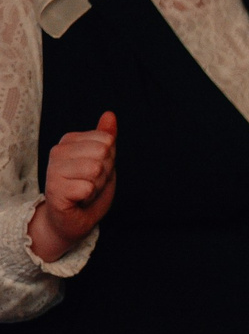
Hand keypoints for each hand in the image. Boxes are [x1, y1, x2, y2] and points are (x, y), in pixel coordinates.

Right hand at [27, 111, 116, 261]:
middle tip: (91, 183)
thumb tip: (110, 114)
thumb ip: (105, 137)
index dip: (110, 160)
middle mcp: (57, 151)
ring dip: (97, 185)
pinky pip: (88, 188)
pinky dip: (89, 197)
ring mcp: (53, 170)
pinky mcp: (55, 190)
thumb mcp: (103, 160)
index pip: (107, 141)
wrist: (72, 219)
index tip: (96, 171)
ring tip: (85, 190)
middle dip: (105, 173)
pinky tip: (78, 200)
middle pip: (103, 154)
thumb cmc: (87, 188)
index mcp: (69, 141)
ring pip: (96, 170)